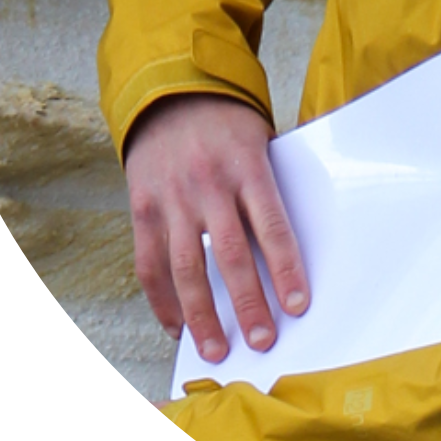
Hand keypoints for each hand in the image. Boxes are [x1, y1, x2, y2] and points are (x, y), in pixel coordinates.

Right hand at [124, 93, 308, 363]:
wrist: (171, 91)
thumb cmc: (229, 122)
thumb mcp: (261, 141)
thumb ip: (269, 189)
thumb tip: (292, 247)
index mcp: (248, 165)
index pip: (272, 226)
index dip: (285, 269)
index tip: (297, 305)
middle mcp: (208, 184)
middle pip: (231, 255)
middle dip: (248, 302)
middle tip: (263, 339)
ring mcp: (172, 198)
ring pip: (186, 267)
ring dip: (202, 314)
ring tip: (216, 349)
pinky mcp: (143, 207)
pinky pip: (150, 263)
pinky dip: (162, 300)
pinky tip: (177, 325)